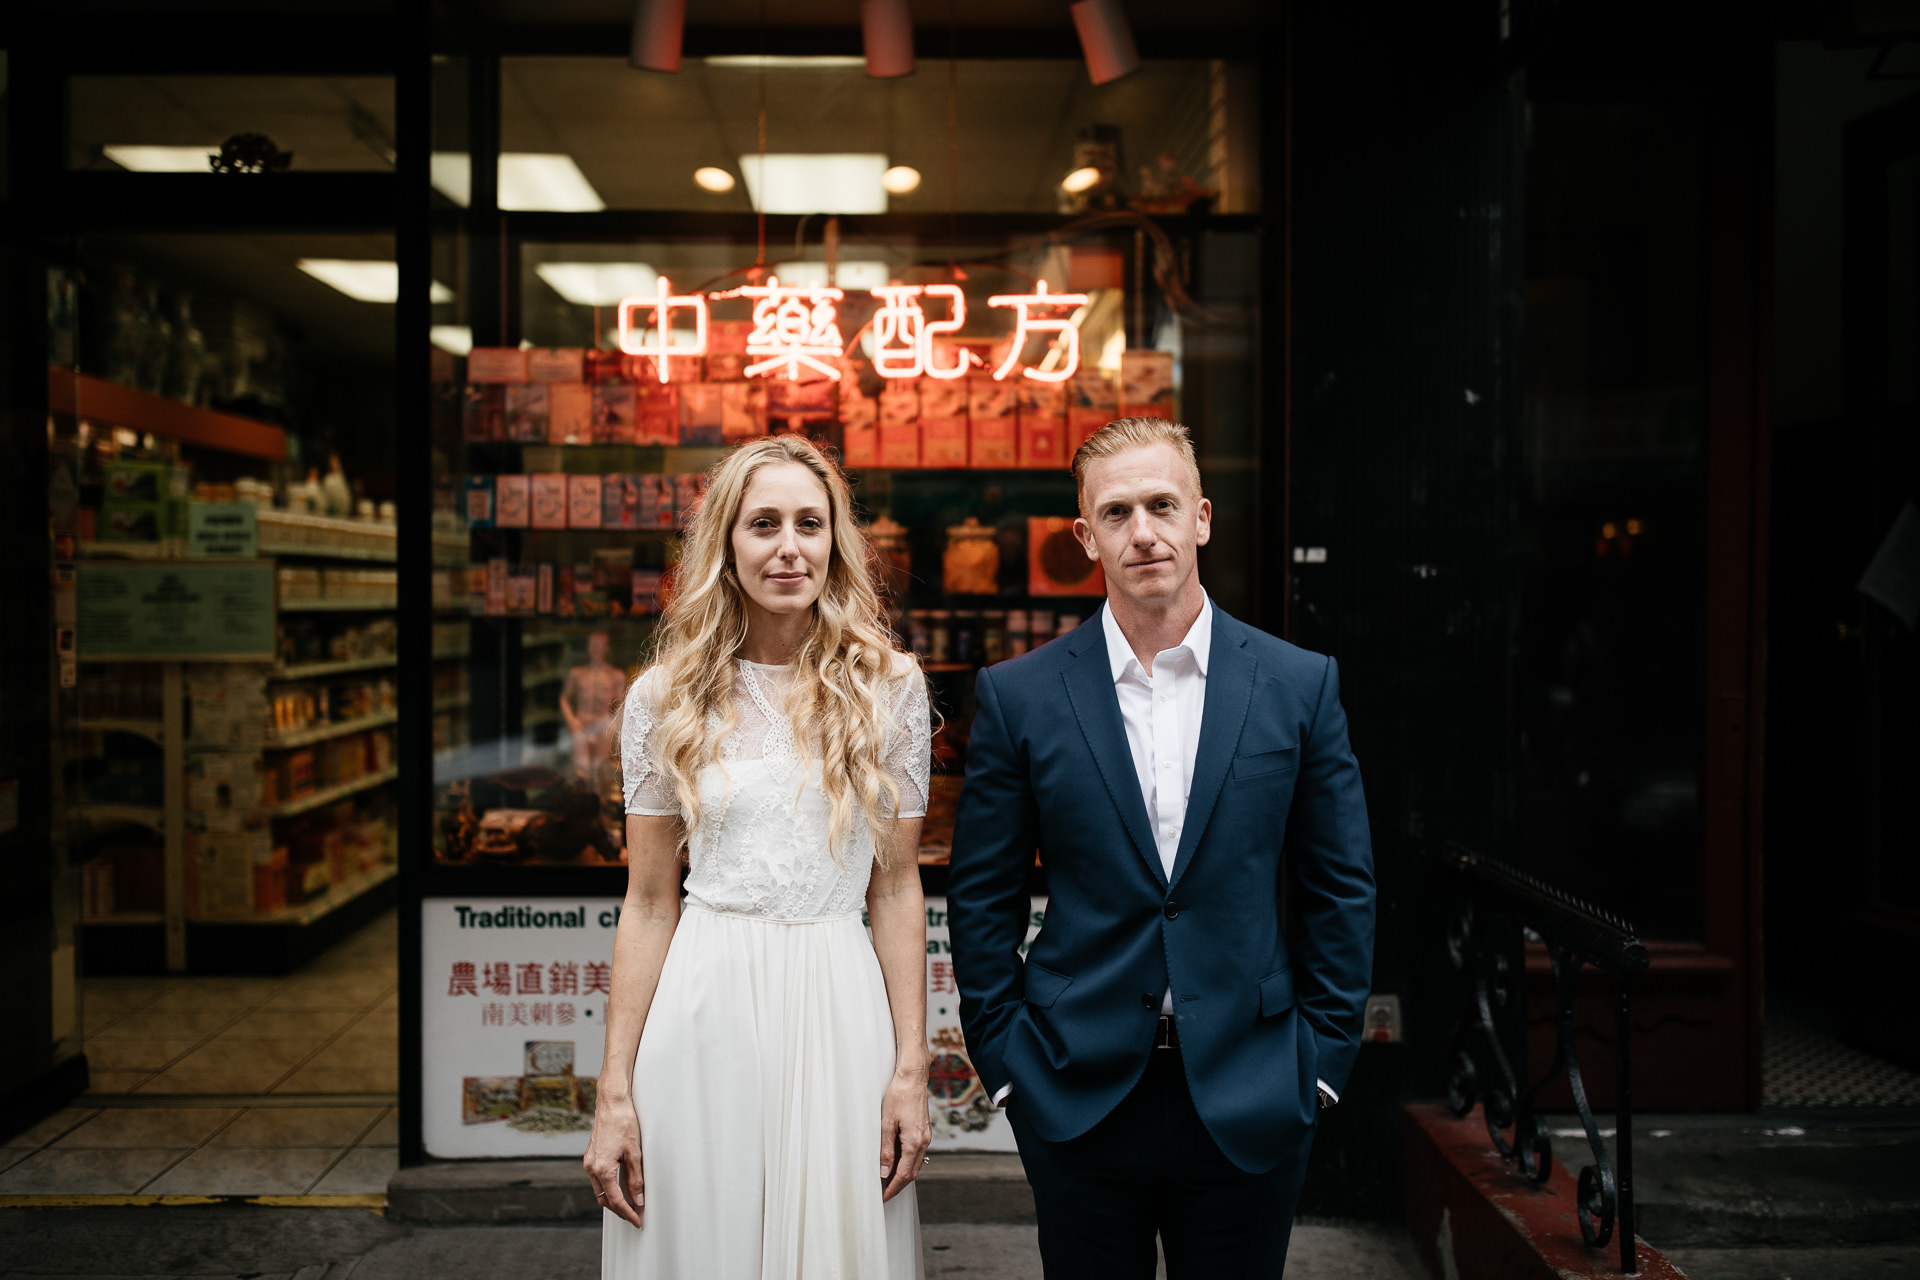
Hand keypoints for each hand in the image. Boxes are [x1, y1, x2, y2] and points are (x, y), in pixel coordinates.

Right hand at [583, 1094, 645, 1227]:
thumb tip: (638, 1198)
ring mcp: (589, 1162)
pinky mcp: (591, 1156)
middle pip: (604, 1199)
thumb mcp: (634, 1152)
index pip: (615, 1200)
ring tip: (629, 1203)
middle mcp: (591, 1167)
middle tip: (634, 1215)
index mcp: (602, 1169)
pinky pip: (597, 1179)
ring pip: (599, 1190)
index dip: (627, 1212)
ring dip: (612, 1199)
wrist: (611, 1102)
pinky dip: (608, 1187)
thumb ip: (635, 1178)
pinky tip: (619, 1186)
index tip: (637, 1220)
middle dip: (619, 1209)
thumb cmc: (624, 1122)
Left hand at [878, 1065, 931, 1203]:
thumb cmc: (899, 1095)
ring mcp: (926, 1136)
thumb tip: (884, 1172)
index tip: (883, 1197)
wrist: (913, 1077)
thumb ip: (886, 1149)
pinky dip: (907, 1163)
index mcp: (914, 1142)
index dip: (893, 1188)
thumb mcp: (886, 1123)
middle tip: (884, 1194)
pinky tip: (896, 1162)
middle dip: (898, 1186)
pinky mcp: (924, 1130)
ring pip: (916, 1164)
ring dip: (902, 1175)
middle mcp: (924, 1141)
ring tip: (887, 1181)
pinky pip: (917, 1153)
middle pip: (912, 1173)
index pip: (904, 1174)